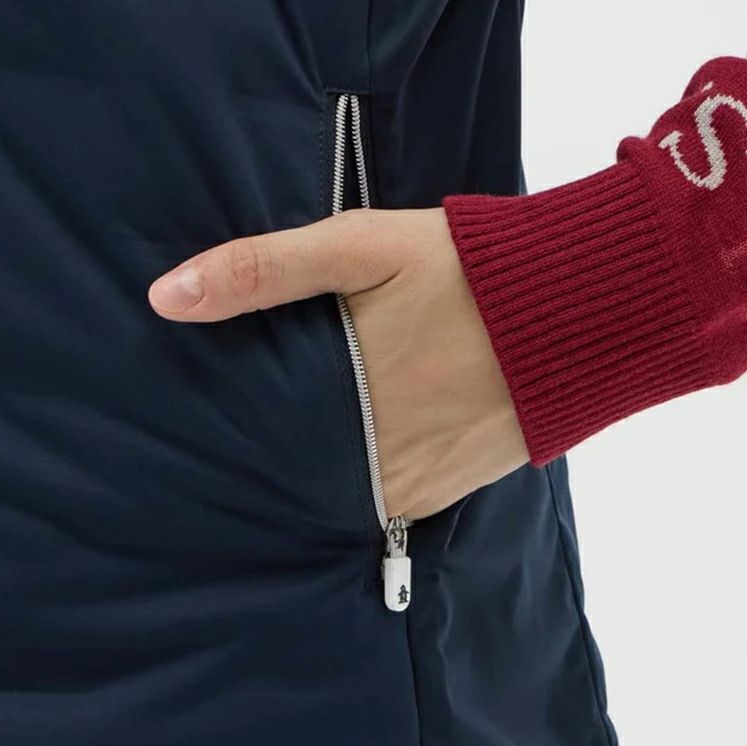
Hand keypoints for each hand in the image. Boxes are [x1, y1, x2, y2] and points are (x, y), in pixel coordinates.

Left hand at [147, 209, 529, 521]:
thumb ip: (261, 269)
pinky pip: (379, 498)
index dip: (217, 432)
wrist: (582, 305)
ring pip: (331, 490)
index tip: (187, 423)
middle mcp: (372, 458)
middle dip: (260, 452)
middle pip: (287, 470)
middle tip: (219, 436)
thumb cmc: (464, 268)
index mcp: (340, 401)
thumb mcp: (358, 246)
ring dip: (307, 470)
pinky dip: (356, 478)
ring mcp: (413, 482)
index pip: (249, 438)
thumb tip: (164, 297)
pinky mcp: (444, 491)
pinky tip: (345, 445)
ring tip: (285, 436)